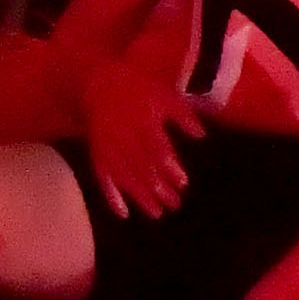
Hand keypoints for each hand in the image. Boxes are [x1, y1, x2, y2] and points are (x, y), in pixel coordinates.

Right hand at [81, 58, 200, 217]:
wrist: (98, 85)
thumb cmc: (139, 89)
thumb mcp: (166, 94)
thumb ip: (183, 116)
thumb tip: (202, 137)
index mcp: (142, 120)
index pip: (156, 148)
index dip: (169, 167)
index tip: (183, 183)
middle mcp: (122, 136)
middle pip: (140, 167)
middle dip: (157, 188)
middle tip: (174, 205)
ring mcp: (107, 147)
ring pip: (123, 177)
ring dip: (139, 197)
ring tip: (157, 214)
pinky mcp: (96, 154)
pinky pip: (102, 178)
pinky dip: (111, 196)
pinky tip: (123, 213)